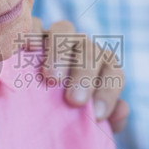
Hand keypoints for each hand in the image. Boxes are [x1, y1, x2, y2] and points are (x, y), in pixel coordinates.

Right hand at [25, 18, 128, 132]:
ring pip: (63, 30)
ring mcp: (54, 37)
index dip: (108, 92)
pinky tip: (27, 47)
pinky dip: (30, 33)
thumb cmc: (64, 116)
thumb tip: (121, 111)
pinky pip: (32, 25)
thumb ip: (110, 120)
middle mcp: (80, 47)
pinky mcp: (29, 33)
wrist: (31, 109)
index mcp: (100, 66)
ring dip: (59, 52)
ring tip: (50, 77)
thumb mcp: (88, 123)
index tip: (97, 116)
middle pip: (89, 50)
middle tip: (75, 101)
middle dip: (85, 74)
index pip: (112, 71)